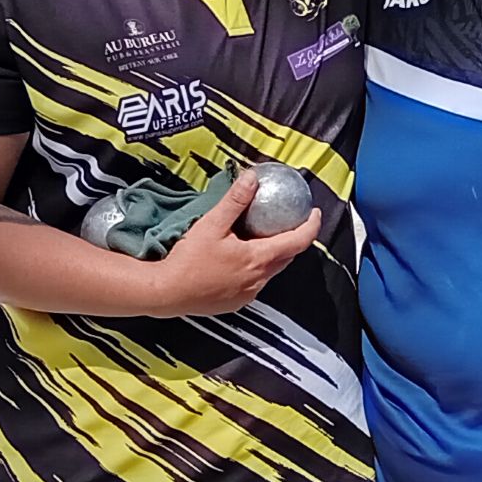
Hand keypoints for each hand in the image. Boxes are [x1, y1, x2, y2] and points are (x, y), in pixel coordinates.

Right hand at [145, 169, 322, 315]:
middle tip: (291, 222)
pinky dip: (255, 269)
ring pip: (270, 271)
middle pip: (287, 257)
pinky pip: (254, 283)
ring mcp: (248, 294)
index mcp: (258, 259)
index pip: (298, 242)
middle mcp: (258, 280)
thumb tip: (252, 178)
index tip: (314, 213)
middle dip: (294, 239)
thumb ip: (235, 201)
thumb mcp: (212, 224)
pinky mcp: (235, 303)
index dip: (311, 226)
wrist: (166, 293)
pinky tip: (241, 259)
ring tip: (265, 237)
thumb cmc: (188, 261)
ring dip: (273, 255)